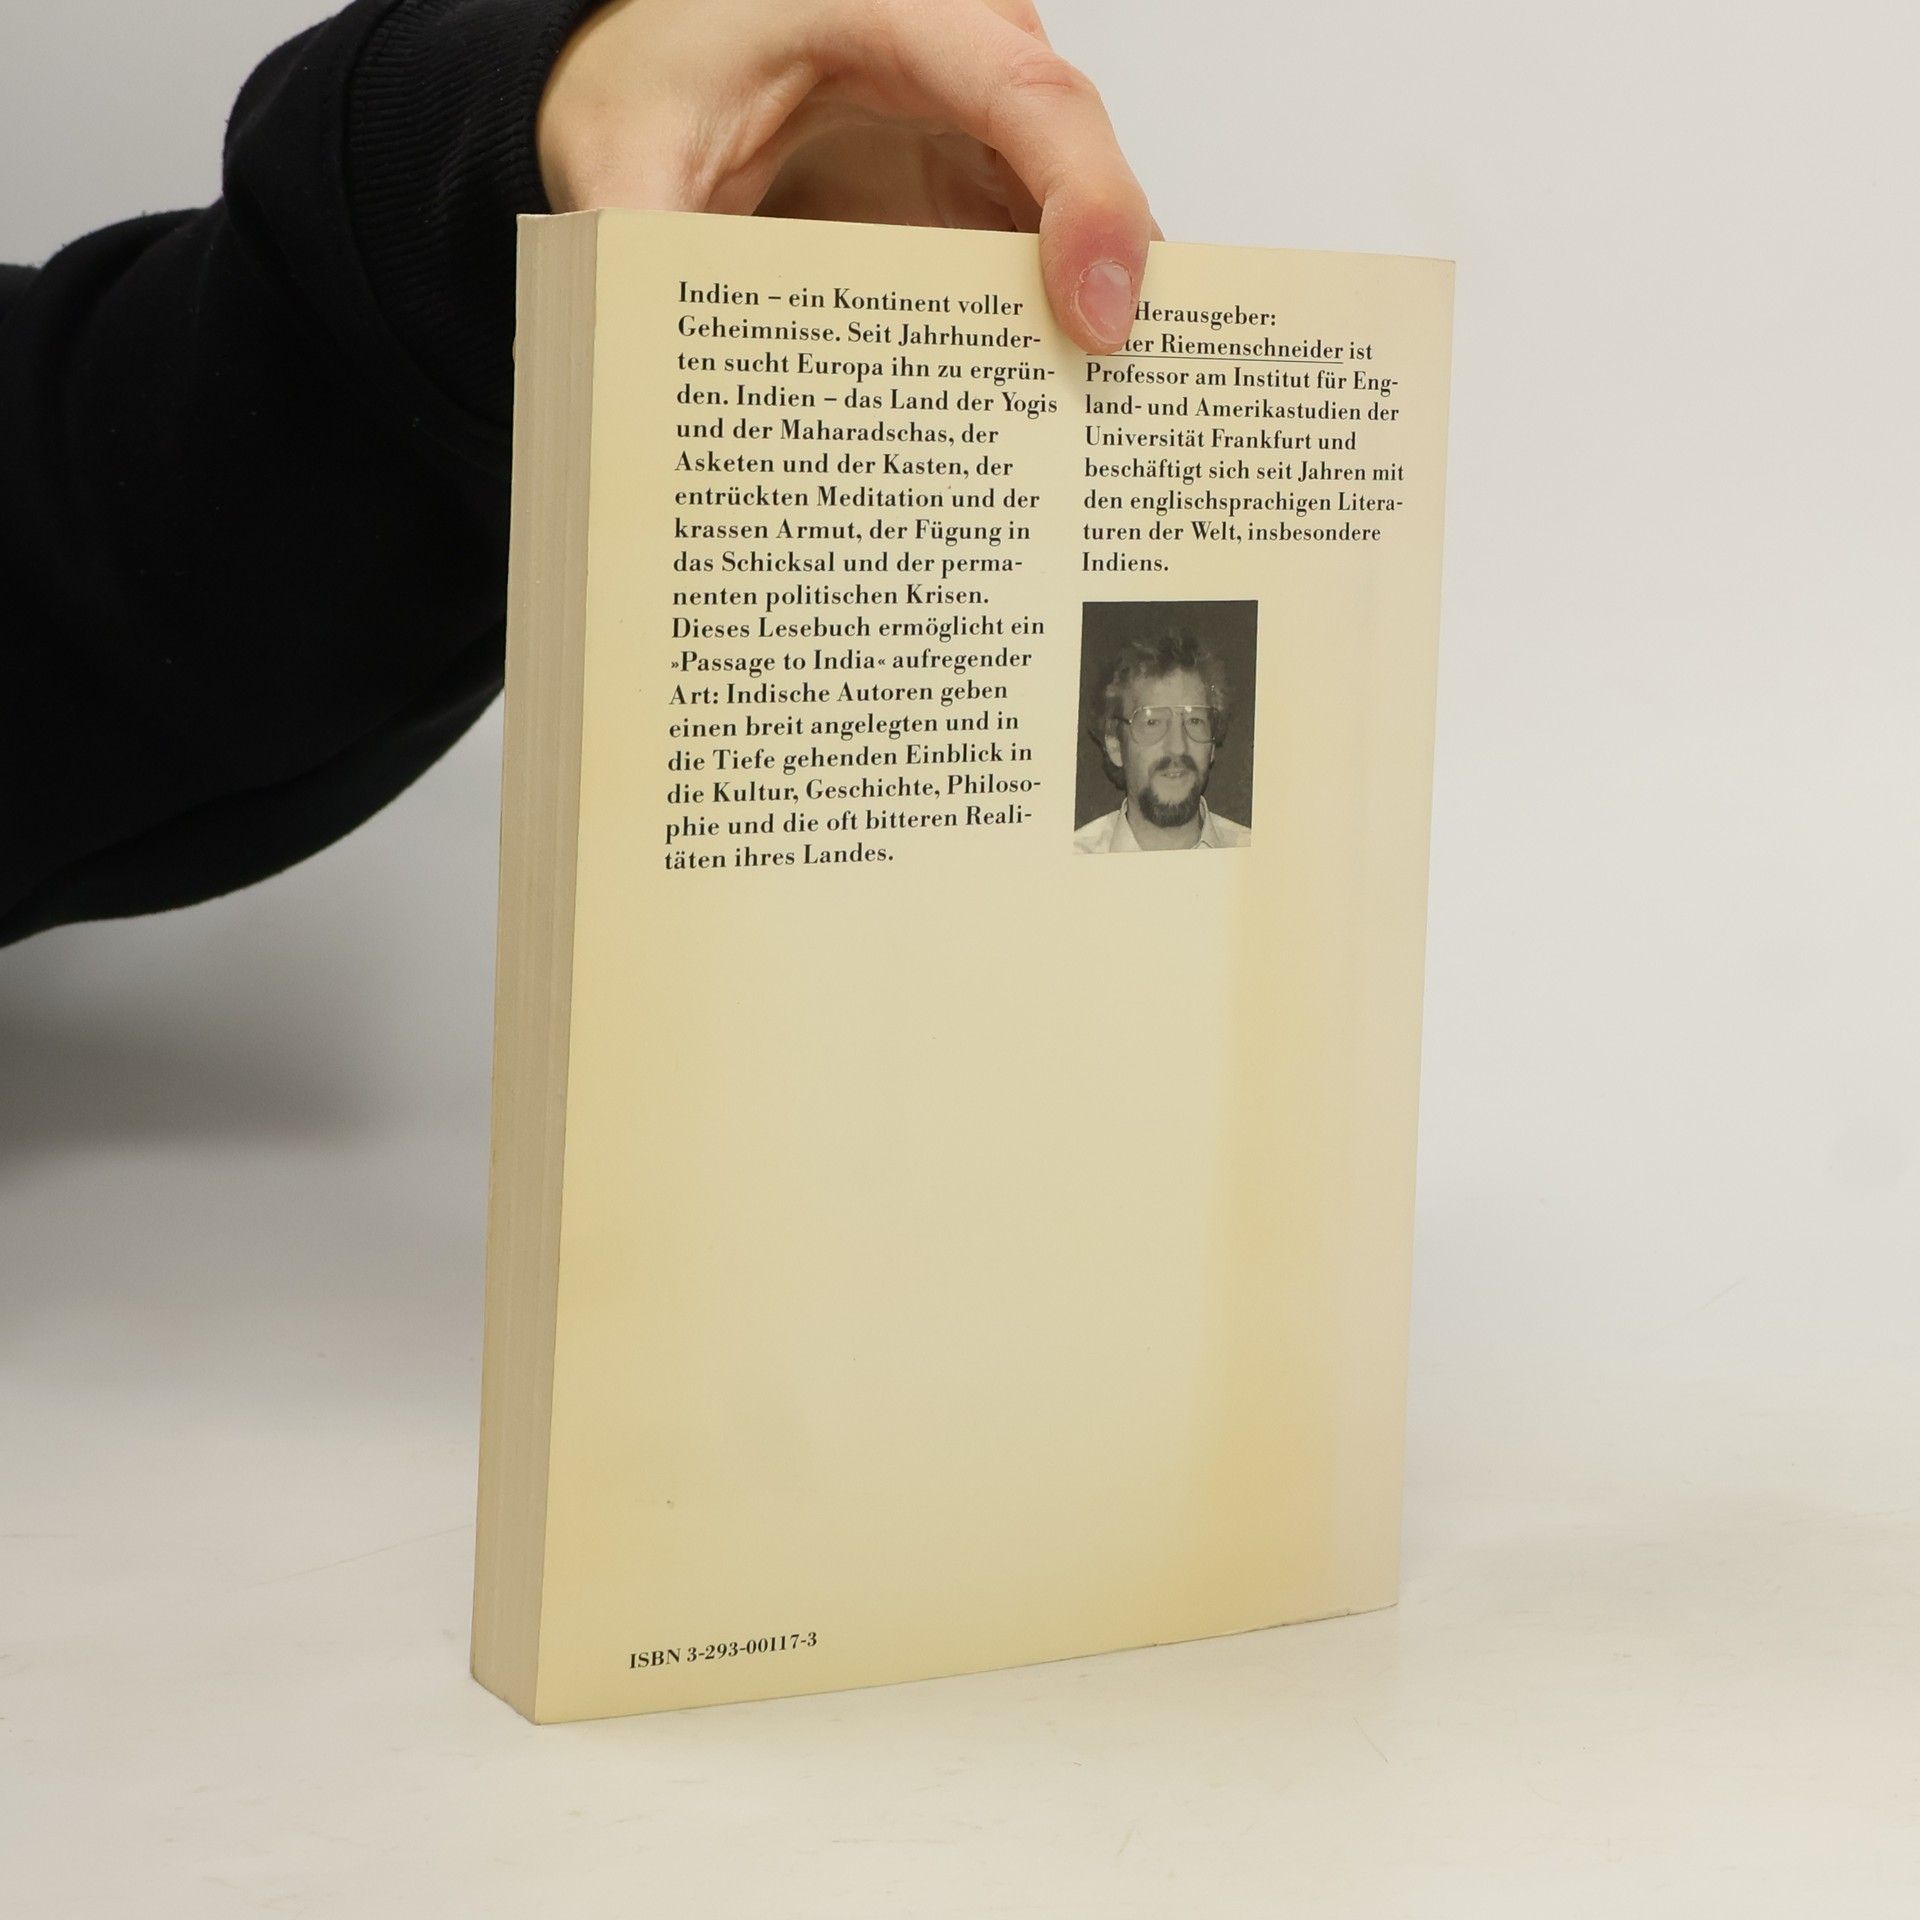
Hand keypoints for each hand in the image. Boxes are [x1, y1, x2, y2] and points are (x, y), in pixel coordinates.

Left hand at [536, 0, 1158, 352]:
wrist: (651, 61)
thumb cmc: (653, 72)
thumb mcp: (627, 154)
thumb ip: (643, 247)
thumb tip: (659, 380)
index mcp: (890, 12)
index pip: (1029, 96)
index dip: (1086, 204)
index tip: (1095, 316)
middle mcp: (963, 54)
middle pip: (1082, 162)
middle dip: (1114, 286)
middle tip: (1113, 413)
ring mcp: (981, 122)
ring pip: (1082, 216)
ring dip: (1090, 318)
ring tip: (1092, 433)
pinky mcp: (977, 184)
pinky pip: (1045, 248)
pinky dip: (1052, 323)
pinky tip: (1045, 403)